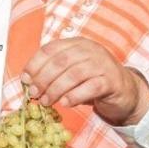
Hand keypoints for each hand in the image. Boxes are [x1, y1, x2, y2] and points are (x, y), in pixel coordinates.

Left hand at [21, 38, 148, 125]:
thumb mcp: (70, 72)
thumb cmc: (91, 81)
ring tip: (46, 101)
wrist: (124, 90)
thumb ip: (51, 73)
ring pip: (74, 75)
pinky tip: (65, 103)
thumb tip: (27, 82)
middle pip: (60, 62)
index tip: (25, 79)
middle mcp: (90, 50)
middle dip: (42, 79)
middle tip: (34, 93)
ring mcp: (102, 64)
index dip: (34, 64)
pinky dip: (74, 96)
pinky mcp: (112, 81)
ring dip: (55, 90)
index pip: (50, 49)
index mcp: (76, 44)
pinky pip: (90, 87)